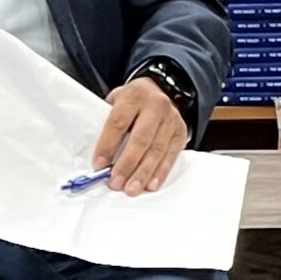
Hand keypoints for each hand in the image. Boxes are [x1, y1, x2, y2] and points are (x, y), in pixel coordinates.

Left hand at [93, 79, 187, 194]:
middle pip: (140, 139)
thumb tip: (99, 159)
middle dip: (127, 164)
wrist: (159, 90)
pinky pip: (171, 155)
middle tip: (116, 183)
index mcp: (133, 96)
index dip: (107, 145)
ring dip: (143, 173)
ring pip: (157, 150)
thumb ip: (107, 124)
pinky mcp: (181, 132)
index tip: (99, 165)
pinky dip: (161, 172)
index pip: (118, 122)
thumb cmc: (131, 102)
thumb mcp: (115, 102)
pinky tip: (151, 184)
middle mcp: (155, 106)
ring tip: (132, 189)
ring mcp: (171, 120)